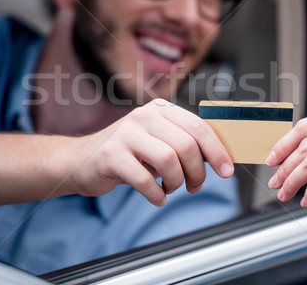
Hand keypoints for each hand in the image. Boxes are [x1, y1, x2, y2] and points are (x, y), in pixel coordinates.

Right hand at [66, 99, 233, 206]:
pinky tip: (156, 196)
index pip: (198, 127)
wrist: (80, 160)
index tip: (227, 171)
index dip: (217, 151)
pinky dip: (156, 194)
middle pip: (187, 146)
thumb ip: (183, 143)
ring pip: (169, 161)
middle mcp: (144, 116)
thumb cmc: (127, 154)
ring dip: (177, 183)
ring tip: (171, 189)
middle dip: (197, 173)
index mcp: (160, 110)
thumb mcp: (156, 141)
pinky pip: (145, 180)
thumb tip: (219, 158)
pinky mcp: (111, 155)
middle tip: (193, 186)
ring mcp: (126, 134)